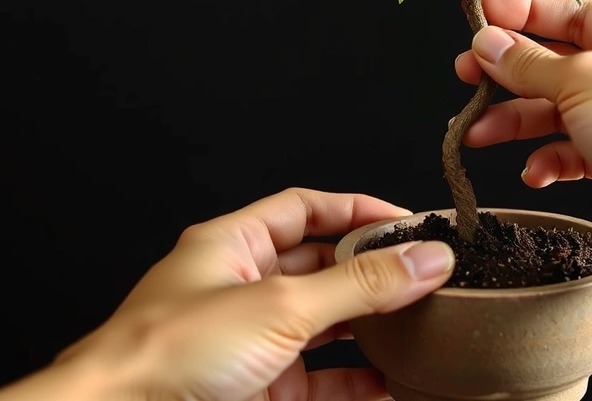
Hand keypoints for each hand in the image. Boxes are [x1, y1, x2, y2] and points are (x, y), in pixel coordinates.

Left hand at [47, 189, 454, 400]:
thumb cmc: (168, 353)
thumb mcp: (280, 306)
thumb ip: (358, 285)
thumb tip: (424, 258)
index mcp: (233, 244)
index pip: (306, 209)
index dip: (357, 209)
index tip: (406, 221)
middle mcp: (240, 286)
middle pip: (320, 267)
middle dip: (370, 273)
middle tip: (424, 277)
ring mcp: (246, 340)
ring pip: (321, 326)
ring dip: (367, 329)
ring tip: (418, 326)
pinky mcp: (254, 389)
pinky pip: (315, 379)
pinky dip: (353, 381)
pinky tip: (388, 383)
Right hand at [454, 0, 591, 289]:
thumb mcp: (585, 82)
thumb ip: (531, 63)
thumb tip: (488, 43)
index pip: (584, 13)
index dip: (528, 13)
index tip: (485, 14)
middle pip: (569, 64)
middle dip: (515, 74)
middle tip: (468, 73)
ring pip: (570, 112)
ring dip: (521, 122)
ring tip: (478, 132)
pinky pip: (583, 154)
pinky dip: (553, 160)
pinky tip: (534, 173)